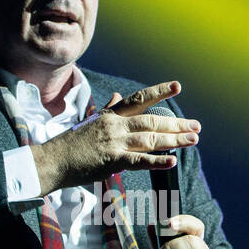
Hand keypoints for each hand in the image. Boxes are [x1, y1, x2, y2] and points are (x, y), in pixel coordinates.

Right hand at [29, 81, 200, 192]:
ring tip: (193, 140)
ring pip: (150, 138)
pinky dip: (157, 161)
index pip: (139, 99)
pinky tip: (172, 162)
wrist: (52, 160)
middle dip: (176, 124)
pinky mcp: (111, 160)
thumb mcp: (91, 121)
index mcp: (111, 115)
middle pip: (152, 121)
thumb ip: (109, 108)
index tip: (177, 87)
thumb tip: (119, 94)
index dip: (159, 91)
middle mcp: (115, 125)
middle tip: (197, 127)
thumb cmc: (70, 144)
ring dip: (174, 140)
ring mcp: (114, 142)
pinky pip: (139, 161)